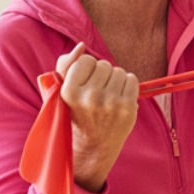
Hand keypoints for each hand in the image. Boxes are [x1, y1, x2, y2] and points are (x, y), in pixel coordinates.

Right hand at [55, 43, 138, 192]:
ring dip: (115, 80)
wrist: (92, 148)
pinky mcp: (128, 108)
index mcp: (68, 93)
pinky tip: (118, 98)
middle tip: (96, 92)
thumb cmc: (75, 116)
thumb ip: (66, 66)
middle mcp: (90, 97)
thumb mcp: (60, 93)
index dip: (86, 69)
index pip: (85, 60)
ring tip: (107, 96)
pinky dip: (127, 86)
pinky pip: (132, 79)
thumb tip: (81, 46)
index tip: (84, 83)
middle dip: (101, 74)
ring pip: (119, 71)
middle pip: (104, 65)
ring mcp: (111, 103)